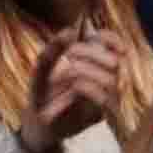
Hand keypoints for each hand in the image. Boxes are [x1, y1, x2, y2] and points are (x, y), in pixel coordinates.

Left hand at [24, 23, 120, 152]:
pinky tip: (69, 90)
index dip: (112, 39)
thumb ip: (53, 50)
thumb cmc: (43, 92)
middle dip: (86, 54)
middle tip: (65, 58)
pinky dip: (84, 89)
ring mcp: (106, 99)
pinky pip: (102, 98)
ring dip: (82, 72)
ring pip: (110, 80)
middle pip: (114, 61)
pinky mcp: (100, 115)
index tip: (96, 36)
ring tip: (58, 77)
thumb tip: (69, 30)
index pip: (116, 47)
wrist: (36, 122)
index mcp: (95, 64)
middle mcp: (106, 80)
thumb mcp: (42, 69)